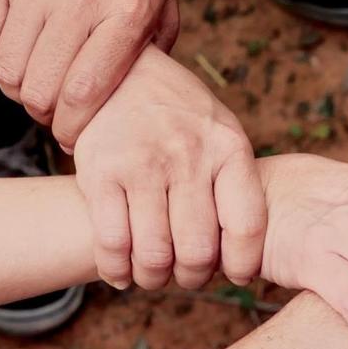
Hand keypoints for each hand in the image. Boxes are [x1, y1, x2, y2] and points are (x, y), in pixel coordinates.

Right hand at [0, 0, 178, 149]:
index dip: (75, 127)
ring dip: (15, 88)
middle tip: (51, 106)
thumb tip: (140, 93)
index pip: (87, 94)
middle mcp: (81, 1)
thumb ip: (156, 42)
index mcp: (128, 11)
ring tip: (31, 78)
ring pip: (7, 72)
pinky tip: (8, 56)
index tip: (72, 134)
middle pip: (40, 90)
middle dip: (44, 112)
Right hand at [75, 45, 265, 290]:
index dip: (242, 264)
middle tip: (186, 273)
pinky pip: (111, 245)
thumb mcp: (221, 132)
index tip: (235, 274)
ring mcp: (143, 163)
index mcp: (228, 147)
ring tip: (154, 272)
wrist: (121, 70)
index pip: (247, 225)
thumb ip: (234, 183)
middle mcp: (189, 155)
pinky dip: (117, 270)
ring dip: (154, 278)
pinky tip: (122, 269)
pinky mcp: (101, 172)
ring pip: (153, 257)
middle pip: (197, 251)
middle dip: (192, 277)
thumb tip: (244, 257)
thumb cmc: (180, 114)